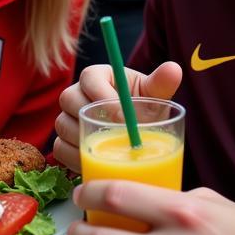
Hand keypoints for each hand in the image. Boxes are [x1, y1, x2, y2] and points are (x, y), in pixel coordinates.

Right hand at [52, 61, 180, 172]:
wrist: (138, 133)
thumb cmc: (145, 109)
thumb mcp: (155, 97)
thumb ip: (161, 83)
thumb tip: (174, 68)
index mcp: (98, 75)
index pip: (89, 77)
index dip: (102, 96)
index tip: (123, 118)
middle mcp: (78, 93)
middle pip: (69, 100)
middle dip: (91, 121)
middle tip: (117, 138)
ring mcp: (68, 117)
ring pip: (63, 126)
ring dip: (85, 141)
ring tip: (110, 153)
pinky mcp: (63, 140)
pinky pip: (60, 149)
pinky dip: (76, 159)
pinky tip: (97, 166)